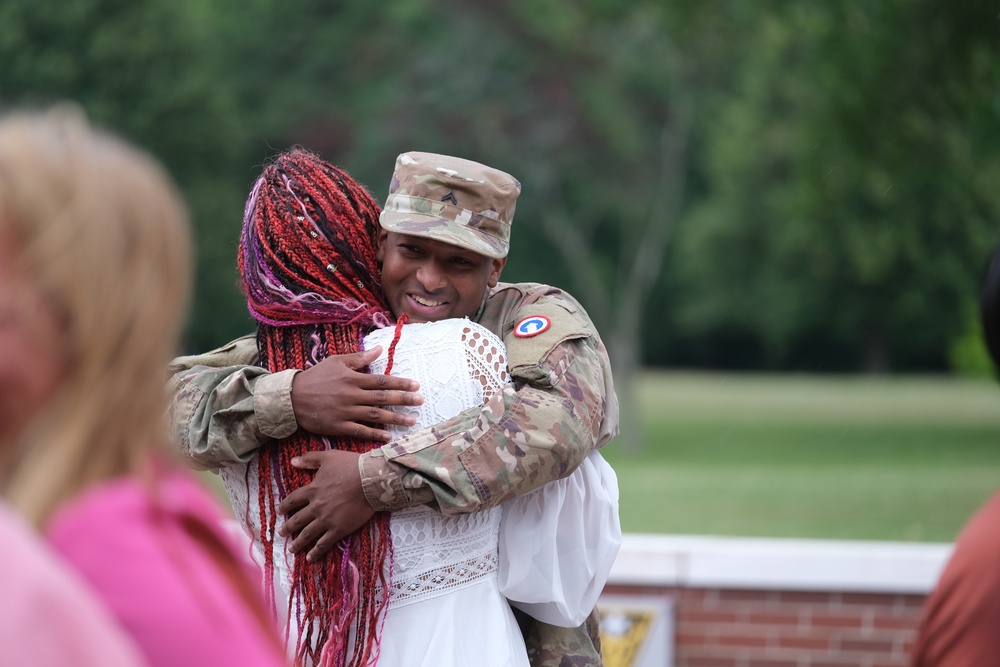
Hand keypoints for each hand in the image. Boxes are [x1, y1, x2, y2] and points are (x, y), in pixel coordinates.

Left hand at [276, 450, 374, 560]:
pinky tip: (310, 558)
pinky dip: (316, 552)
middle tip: (281, 533)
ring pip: (307, 534)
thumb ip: (310, 458)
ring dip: (297, 543)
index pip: (293, 500)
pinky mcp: (339, 529)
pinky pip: (324, 543)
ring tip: (292, 549)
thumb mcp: (328, 457)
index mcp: (312, 490)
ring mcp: (327, 519)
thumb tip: (292, 461)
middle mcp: (316, 507)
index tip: (280, 512)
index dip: (285, 506)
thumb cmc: (351, 466)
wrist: (371, 480)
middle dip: (287, 528)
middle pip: (297, 520)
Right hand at [291, 346, 421, 440]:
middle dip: (404, 400)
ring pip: (375, 415)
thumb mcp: (336, 362)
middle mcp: (351, 395)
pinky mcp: (338, 426)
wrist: (291, 397)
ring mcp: (345, 411)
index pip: (381, 381)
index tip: (416, 385)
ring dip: (395, 418)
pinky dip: (374, 434)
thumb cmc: (315, 377)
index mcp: (352, 378)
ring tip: (412, 421)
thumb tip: (380, 349)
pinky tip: (388, 436)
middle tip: (420, 402)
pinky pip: (360, 431)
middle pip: (382, 398)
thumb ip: (359, 358)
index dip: (400, 383)